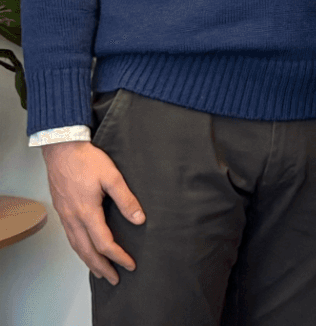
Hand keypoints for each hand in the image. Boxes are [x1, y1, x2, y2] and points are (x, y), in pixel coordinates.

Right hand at [43, 141, 142, 283]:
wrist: (62, 148)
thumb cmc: (87, 160)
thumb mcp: (112, 177)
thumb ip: (127, 199)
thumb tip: (140, 220)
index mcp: (87, 212)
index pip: (104, 243)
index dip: (118, 256)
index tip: (130, 265)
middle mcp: (73, 218)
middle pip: (86, 251)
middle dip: (101, 267)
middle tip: (114, 279)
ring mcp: (64, 215)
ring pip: (75, 245)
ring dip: (88, 260)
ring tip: (100, 271)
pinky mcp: (62, 210)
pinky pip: (70, 236)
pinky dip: (78, 248)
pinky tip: (85, 250)